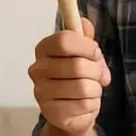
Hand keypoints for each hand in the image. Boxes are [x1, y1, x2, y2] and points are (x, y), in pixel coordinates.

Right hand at [28, 17, 111, 133]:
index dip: (86, 46)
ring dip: (96, 89)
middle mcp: (37, 69)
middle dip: (96, 71)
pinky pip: (83, 104)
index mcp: (44, 49)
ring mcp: (41, 92)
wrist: (72, 112)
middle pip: (77, 65)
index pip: (64, 40)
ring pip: (83, 87)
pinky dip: (92, 104)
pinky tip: (86, 104)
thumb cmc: (79, 78)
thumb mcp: (85, 54)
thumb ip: (85, 37)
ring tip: (91, 90)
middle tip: (98, 76)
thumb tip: (83, 23)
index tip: (95, 53)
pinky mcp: (50, 112)